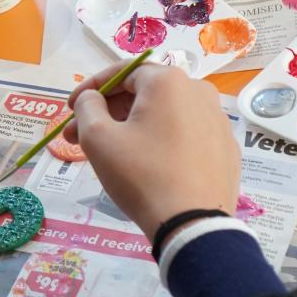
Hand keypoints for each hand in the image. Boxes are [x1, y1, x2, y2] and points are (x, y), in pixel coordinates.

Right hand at [63, 63, 239, 241]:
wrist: (192, 223)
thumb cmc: (141, 174)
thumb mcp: (98, 138)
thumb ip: (87, 107)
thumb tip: (92, 98)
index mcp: (170, 81)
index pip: (122, 72)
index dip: (91, 88)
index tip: (70, 107)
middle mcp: (199, 91)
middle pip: (144, 94)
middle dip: (109, 112)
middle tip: (80, 136)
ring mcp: (217, 120)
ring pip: (165, 115)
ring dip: (134, 127)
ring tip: (109, 153)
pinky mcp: (226, 147)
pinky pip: (186, 135)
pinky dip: (162, 142)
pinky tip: (146, 164)